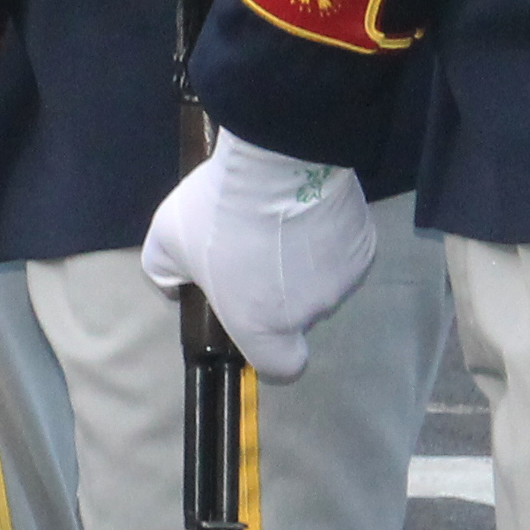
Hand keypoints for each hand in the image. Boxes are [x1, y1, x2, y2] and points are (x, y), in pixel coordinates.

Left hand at [140, 129, 376, 384]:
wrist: (279, 162)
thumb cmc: (218, 210)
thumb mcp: (166, 240)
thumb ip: (164, 273)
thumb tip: (174, 289)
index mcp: (263, 325)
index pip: (282, 367)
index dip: (270, 350)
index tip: (253, 318)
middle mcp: (309, 315)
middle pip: (296, 315)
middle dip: (278, 290)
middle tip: (255, 248)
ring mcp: (343, 284)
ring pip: (321, 283)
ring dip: (304, 264)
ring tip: (280, 223)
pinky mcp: (365, 251)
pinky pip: (342, 253)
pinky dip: (327, 240)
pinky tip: (306, 211)